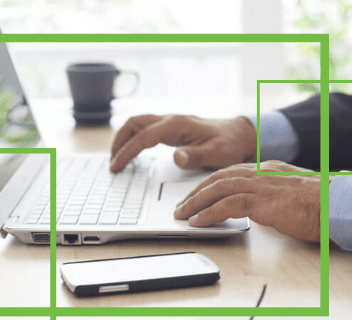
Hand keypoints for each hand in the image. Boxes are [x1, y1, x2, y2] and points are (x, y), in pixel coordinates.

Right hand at [110, 114, 255, 172]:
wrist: (240, 135)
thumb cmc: (230, 145)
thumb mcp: (217, 154)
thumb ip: (196, 156)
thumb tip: (176, 157)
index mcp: (177, 125)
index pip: (143, 137)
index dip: (127, 152)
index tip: (116, 167)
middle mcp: (171, 120)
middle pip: (134, 123)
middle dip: (119, 141)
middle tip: (112, 163)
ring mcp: (170, 123)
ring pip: (137, 124)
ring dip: (124, 138)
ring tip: (116, 159)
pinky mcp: (172, 129)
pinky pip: (145, 129)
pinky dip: (133, 139)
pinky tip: (132, 153)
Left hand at [173, 161, 330, 241]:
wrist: (339, 204)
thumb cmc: (324, 204)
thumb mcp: (294, 195)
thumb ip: (276, 197)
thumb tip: (267, 210)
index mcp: (268, 169)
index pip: (231, 172)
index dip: (210, 183)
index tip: (197, 193)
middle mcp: (261, 173)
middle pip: (218, 178)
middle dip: (196, 192)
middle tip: (182, 205)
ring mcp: (261, 185)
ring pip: (217, 190)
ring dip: (195, 203)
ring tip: (182, 215)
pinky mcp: (262, 201)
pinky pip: (226, 206)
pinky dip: (208, 213)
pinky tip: (198, 222)